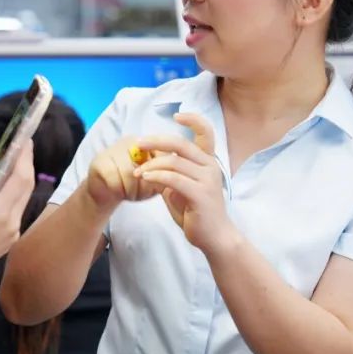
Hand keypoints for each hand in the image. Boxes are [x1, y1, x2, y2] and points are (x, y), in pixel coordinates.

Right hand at [0, 141, 35, 283]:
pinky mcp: (9, 241)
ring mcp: (13, 233)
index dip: (25, 158)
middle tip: (22, 148)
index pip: (21, 178)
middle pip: (27, 188)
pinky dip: (15, 195)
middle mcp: (13, 223)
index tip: (26, 142)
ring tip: (14, 163)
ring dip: (22, 181)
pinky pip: (17, 212)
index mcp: (1, 212)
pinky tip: (6, 188)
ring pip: (24, 200)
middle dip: (27, 166)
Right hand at [85, 136, 157, 210]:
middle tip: (140, 195)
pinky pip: (114, 178)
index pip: (163, 157)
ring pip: (129, 173)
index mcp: (149, 144)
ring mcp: (113, 149)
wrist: (105, 192)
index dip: (159, 176)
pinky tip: (117, 192)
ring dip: (131, 191)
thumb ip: (162, 177)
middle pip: (146, 167)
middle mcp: (131, 141)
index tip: (154, 188)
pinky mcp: (99, 161)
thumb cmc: (132, 186)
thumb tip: (168, 178)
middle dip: (145, 187)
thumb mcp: (152, 182)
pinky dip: (118, 190)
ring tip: (130, 195)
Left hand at [134, 113, 233, 253]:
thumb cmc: (196, 212)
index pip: (206, 132)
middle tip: (138, 144)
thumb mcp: (181, 188)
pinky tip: (145, 179)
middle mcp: (210, 166)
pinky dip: (156, 176)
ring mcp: (207, 180)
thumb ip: (171, 173)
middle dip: (156, 141)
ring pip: (173, 162)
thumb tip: (149, 162)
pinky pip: (173, 179)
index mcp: (208, 161)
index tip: (177, 116)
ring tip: (138, 172)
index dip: (193, 120)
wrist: (214, 238)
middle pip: (180, 144)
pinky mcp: (201, 194)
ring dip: (151, 165)